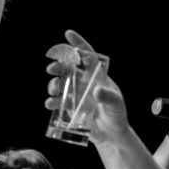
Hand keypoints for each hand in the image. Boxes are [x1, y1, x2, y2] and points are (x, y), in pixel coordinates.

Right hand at [45, 30, 127, 144]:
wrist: (111, 134)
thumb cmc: (117, 114)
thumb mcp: (116, 104)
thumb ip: (108, 97)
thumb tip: (96, 91)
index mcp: (97, 76)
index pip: (88, 56)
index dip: (79, 44)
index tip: (68, 34)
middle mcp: (84, 83)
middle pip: (69, 69)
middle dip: (59, 66)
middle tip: (52, 68)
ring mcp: (76, 95)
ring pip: (60, 84)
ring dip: (53, 84)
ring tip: (54, 90)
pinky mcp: (70, 108)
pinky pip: (57, 102)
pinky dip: (51, 102)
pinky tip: (50, 103)